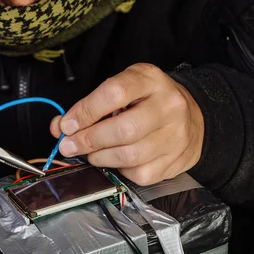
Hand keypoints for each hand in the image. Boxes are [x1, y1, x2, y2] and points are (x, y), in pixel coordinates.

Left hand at [50, 63, 203, 184]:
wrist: (193, 118)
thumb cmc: (148, 102)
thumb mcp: (122, 90)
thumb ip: (90, 106)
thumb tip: (60, 127)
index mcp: (150, 80)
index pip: (115, 93)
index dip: (86, 111)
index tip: (67, 125)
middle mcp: (168, 106)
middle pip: (124, 129)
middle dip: (89, 140)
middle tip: (70, 146)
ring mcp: (175, 136)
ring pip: (130, 156)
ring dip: (100, 158)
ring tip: (91, 153)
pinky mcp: (176, 161)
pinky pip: (140, 173)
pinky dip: (121, 170)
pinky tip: (118, 160)